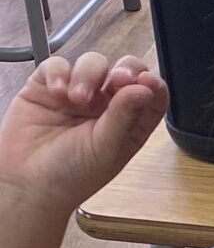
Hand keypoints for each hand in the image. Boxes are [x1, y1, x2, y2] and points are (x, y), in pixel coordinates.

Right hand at [0, 51, 167, 214]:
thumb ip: (125, 117)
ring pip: (93, 64)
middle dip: (125, 69)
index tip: (147, 82)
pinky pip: (58, 65)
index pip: (150, 94)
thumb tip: (145, 89)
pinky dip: (59, 73)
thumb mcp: (106, 150)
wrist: (28, 184)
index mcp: (129, 123)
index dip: (152, 84)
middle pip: (125, 71)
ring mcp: (78, 93)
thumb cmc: (71, 176)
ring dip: (88, 75)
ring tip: (76, 99)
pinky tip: (57, 92)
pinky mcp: (47, 87)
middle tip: (117, 80)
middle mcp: (106, 105)